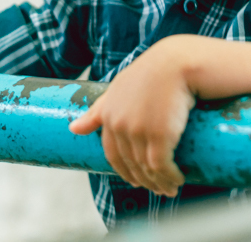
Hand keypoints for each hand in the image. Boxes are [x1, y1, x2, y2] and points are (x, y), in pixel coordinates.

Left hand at [68, 38, 194, 196]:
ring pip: (146, 168)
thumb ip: (99, 108)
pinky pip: (162, 166)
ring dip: (159, 183)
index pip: (111, 153)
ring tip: (171, 188)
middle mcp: (119, 123)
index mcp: (108, 113)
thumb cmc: (154, 70)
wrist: (179, 61)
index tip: (136, 180)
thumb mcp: (122, 87)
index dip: (124, 170)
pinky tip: (178, 180)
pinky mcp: (159, 134)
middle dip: (145, 181)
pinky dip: (170, 177)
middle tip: (160, 189)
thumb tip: (72, 129)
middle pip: (130, 164)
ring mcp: (138, 130)